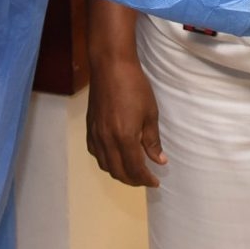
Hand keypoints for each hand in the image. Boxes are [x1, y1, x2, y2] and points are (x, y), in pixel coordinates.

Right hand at [85, 57, 164, 187]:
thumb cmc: (135, 87)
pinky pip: (96, 153)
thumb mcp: (150, 113)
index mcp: (124, 137)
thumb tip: (159, 161)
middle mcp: (107, 141)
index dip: (145, 179)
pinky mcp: (90, 128)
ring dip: (119, 173)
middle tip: (146, 179)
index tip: (156, 182)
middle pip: (118, 172)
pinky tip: (115, 157)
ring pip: (105, 165)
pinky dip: (106, 161)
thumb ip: (152, 140)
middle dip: (133, 180)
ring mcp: (96, 135)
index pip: (135, 169)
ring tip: (133, 171)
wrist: (110, 67)